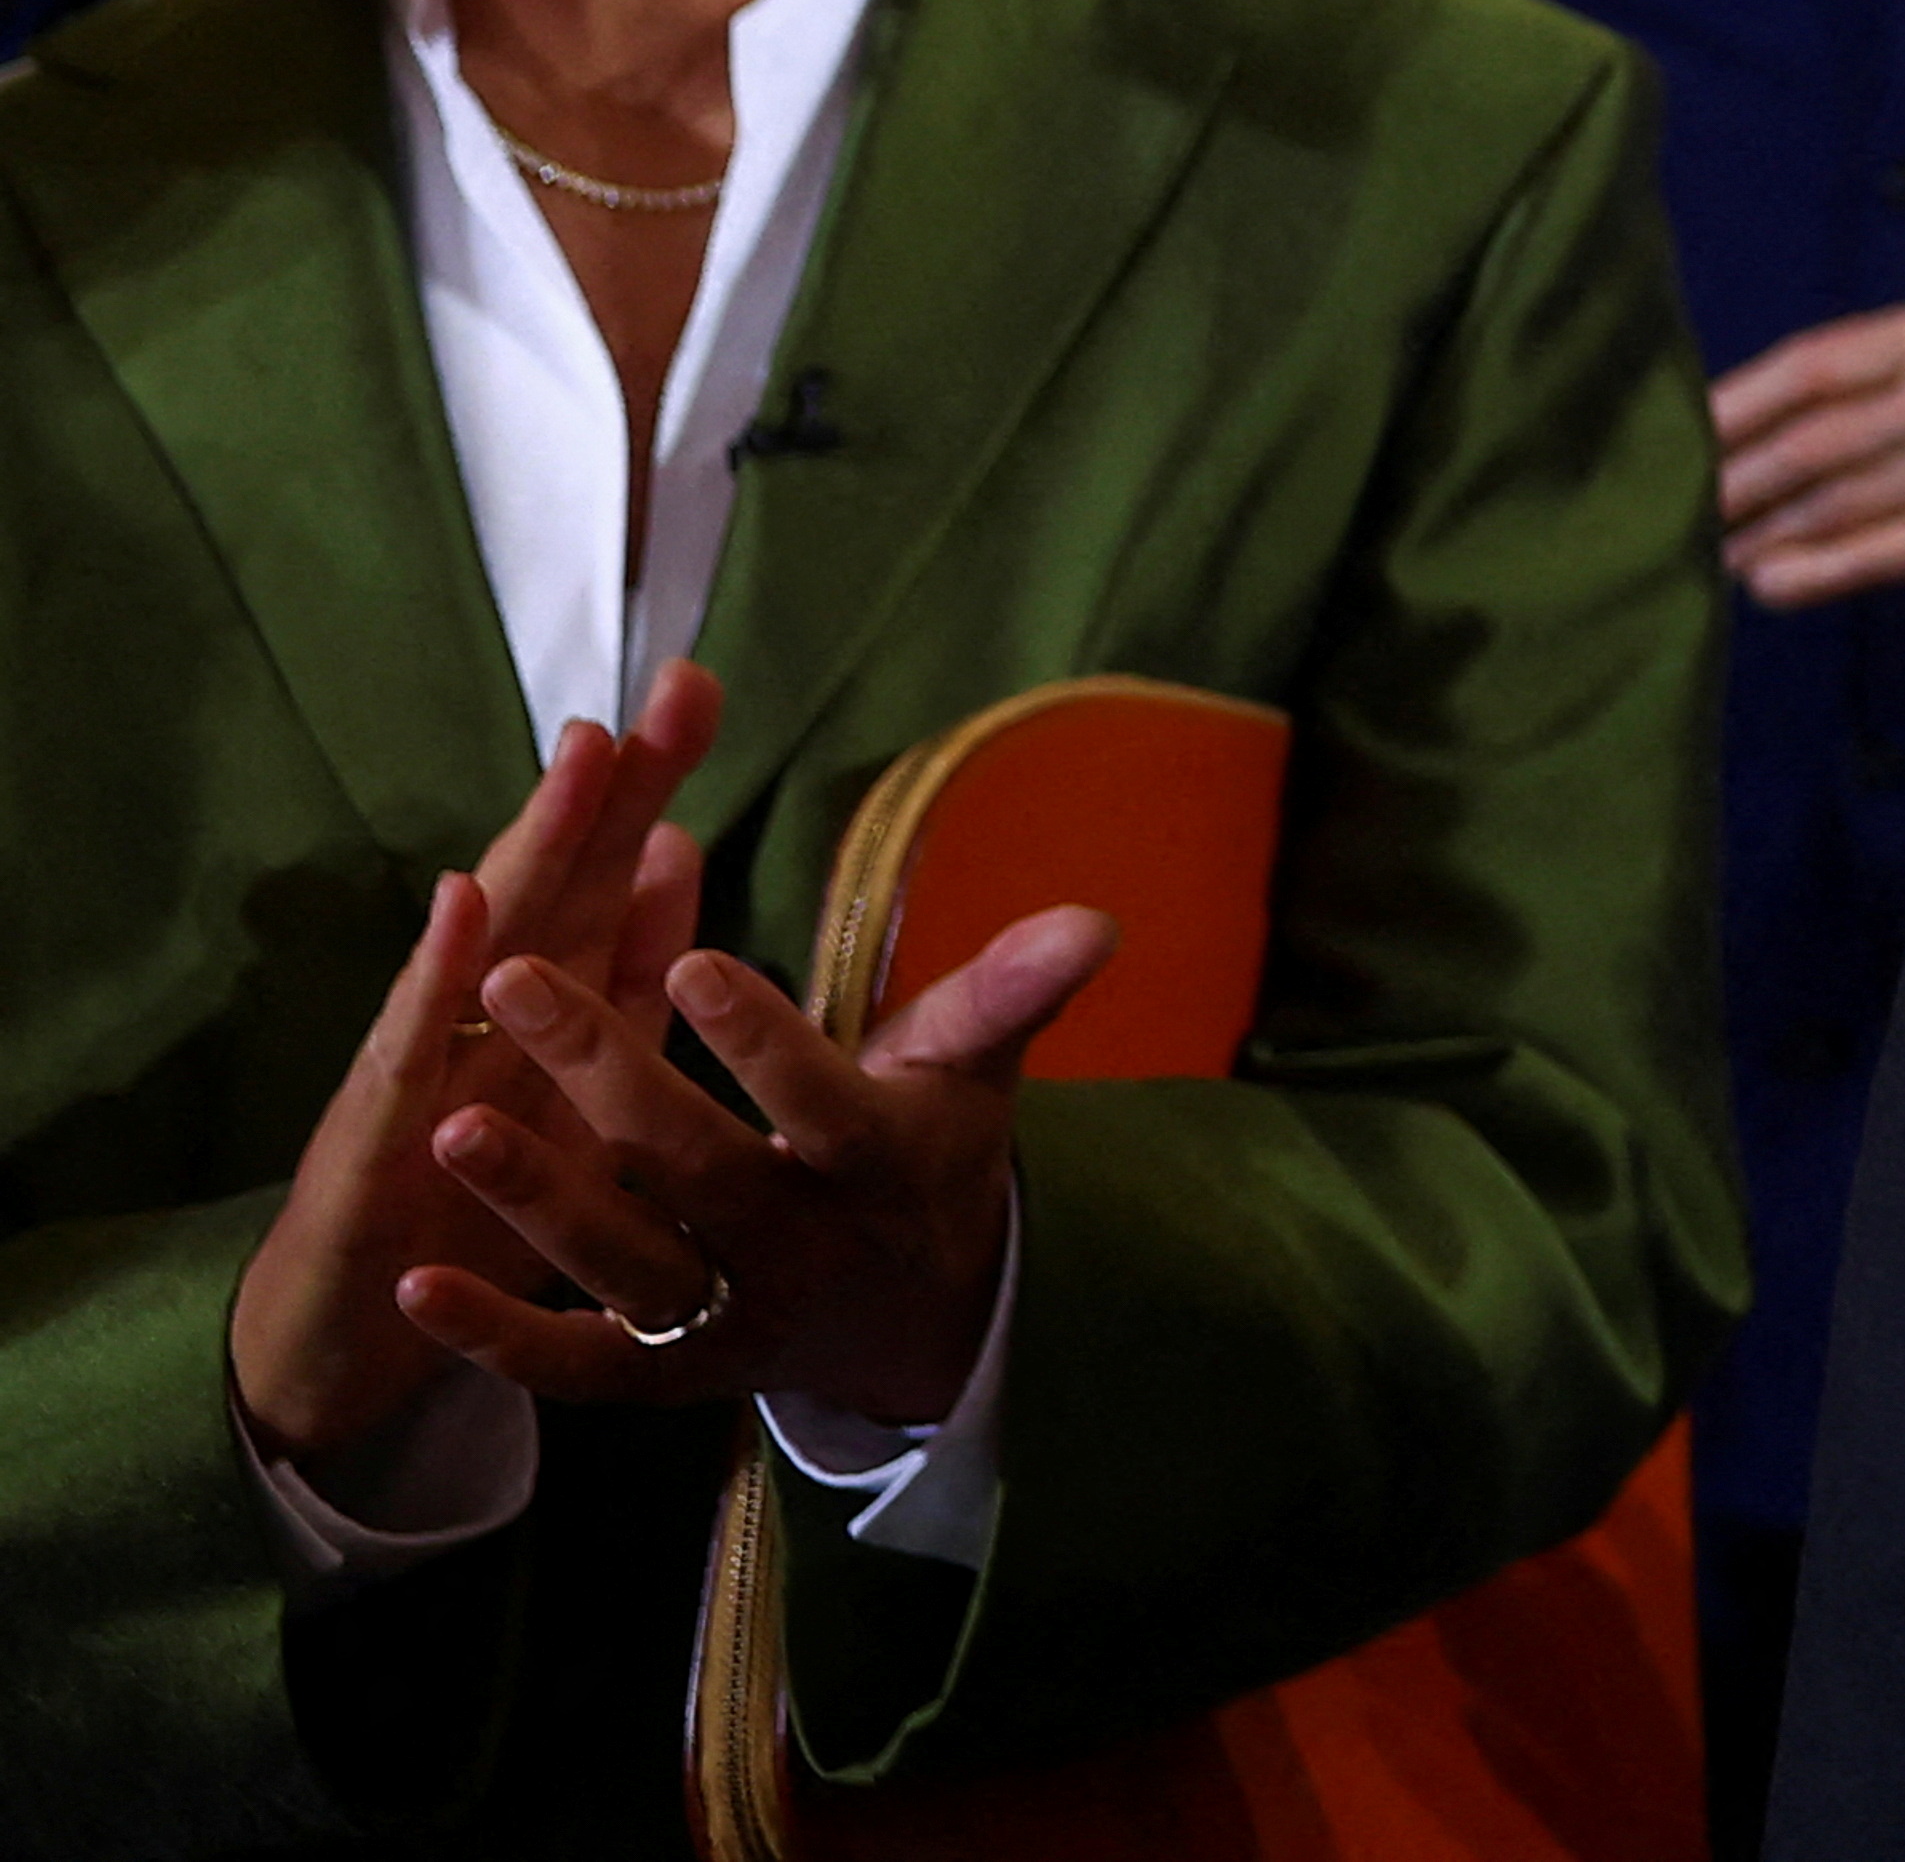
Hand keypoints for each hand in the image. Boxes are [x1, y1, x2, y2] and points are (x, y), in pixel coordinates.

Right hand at [231, 666, 719, 1466]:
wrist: (342, 1332)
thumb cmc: (467, 1194)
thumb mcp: (576, 1081)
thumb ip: (621, 968)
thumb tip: (677, 846)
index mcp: (541, 1002)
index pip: (602, 876)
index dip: (648, 788)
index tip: (700, 690)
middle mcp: (478, 1011)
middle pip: (554, 880)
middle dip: (610, 781)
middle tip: (672, 686)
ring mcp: (419, 1061)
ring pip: (489, 941)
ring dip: (535, 843)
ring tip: (587, 752)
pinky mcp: (371, 1136)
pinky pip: (409, 1050)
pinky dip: (436, 977)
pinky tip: (463, 905)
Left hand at [400, 903, 1113, 1428]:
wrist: (918, 1317)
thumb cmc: (926, 1151)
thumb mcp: (971, 1072)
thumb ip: (1009, 993)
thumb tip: (1096, 917)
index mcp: (877, 1167)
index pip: (820, 1105)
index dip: (762, 1044)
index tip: (693, 962)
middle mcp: (805, 1253)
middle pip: (700, 1175)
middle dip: (607, 1079)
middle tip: (519, 975)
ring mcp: (733, 1325)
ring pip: (629, 1272)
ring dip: (538, 1204)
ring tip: (454, 1125)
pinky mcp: (671, 1380)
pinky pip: (580, 1368)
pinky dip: (498, 1339)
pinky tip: (414, 1286)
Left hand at [1710, 301, 1904, 606]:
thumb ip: (1840, 379)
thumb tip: (1717, 428)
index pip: (1812, 366)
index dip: (1738, 405)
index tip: (1683, 439)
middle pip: (1818, 441)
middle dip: (1738, 482)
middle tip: (1684, 511)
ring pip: (1841, 503)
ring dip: (1765, 535)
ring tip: (1714, 555)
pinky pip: (1882, 554)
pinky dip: (1818, 571)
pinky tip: (1769, 585)